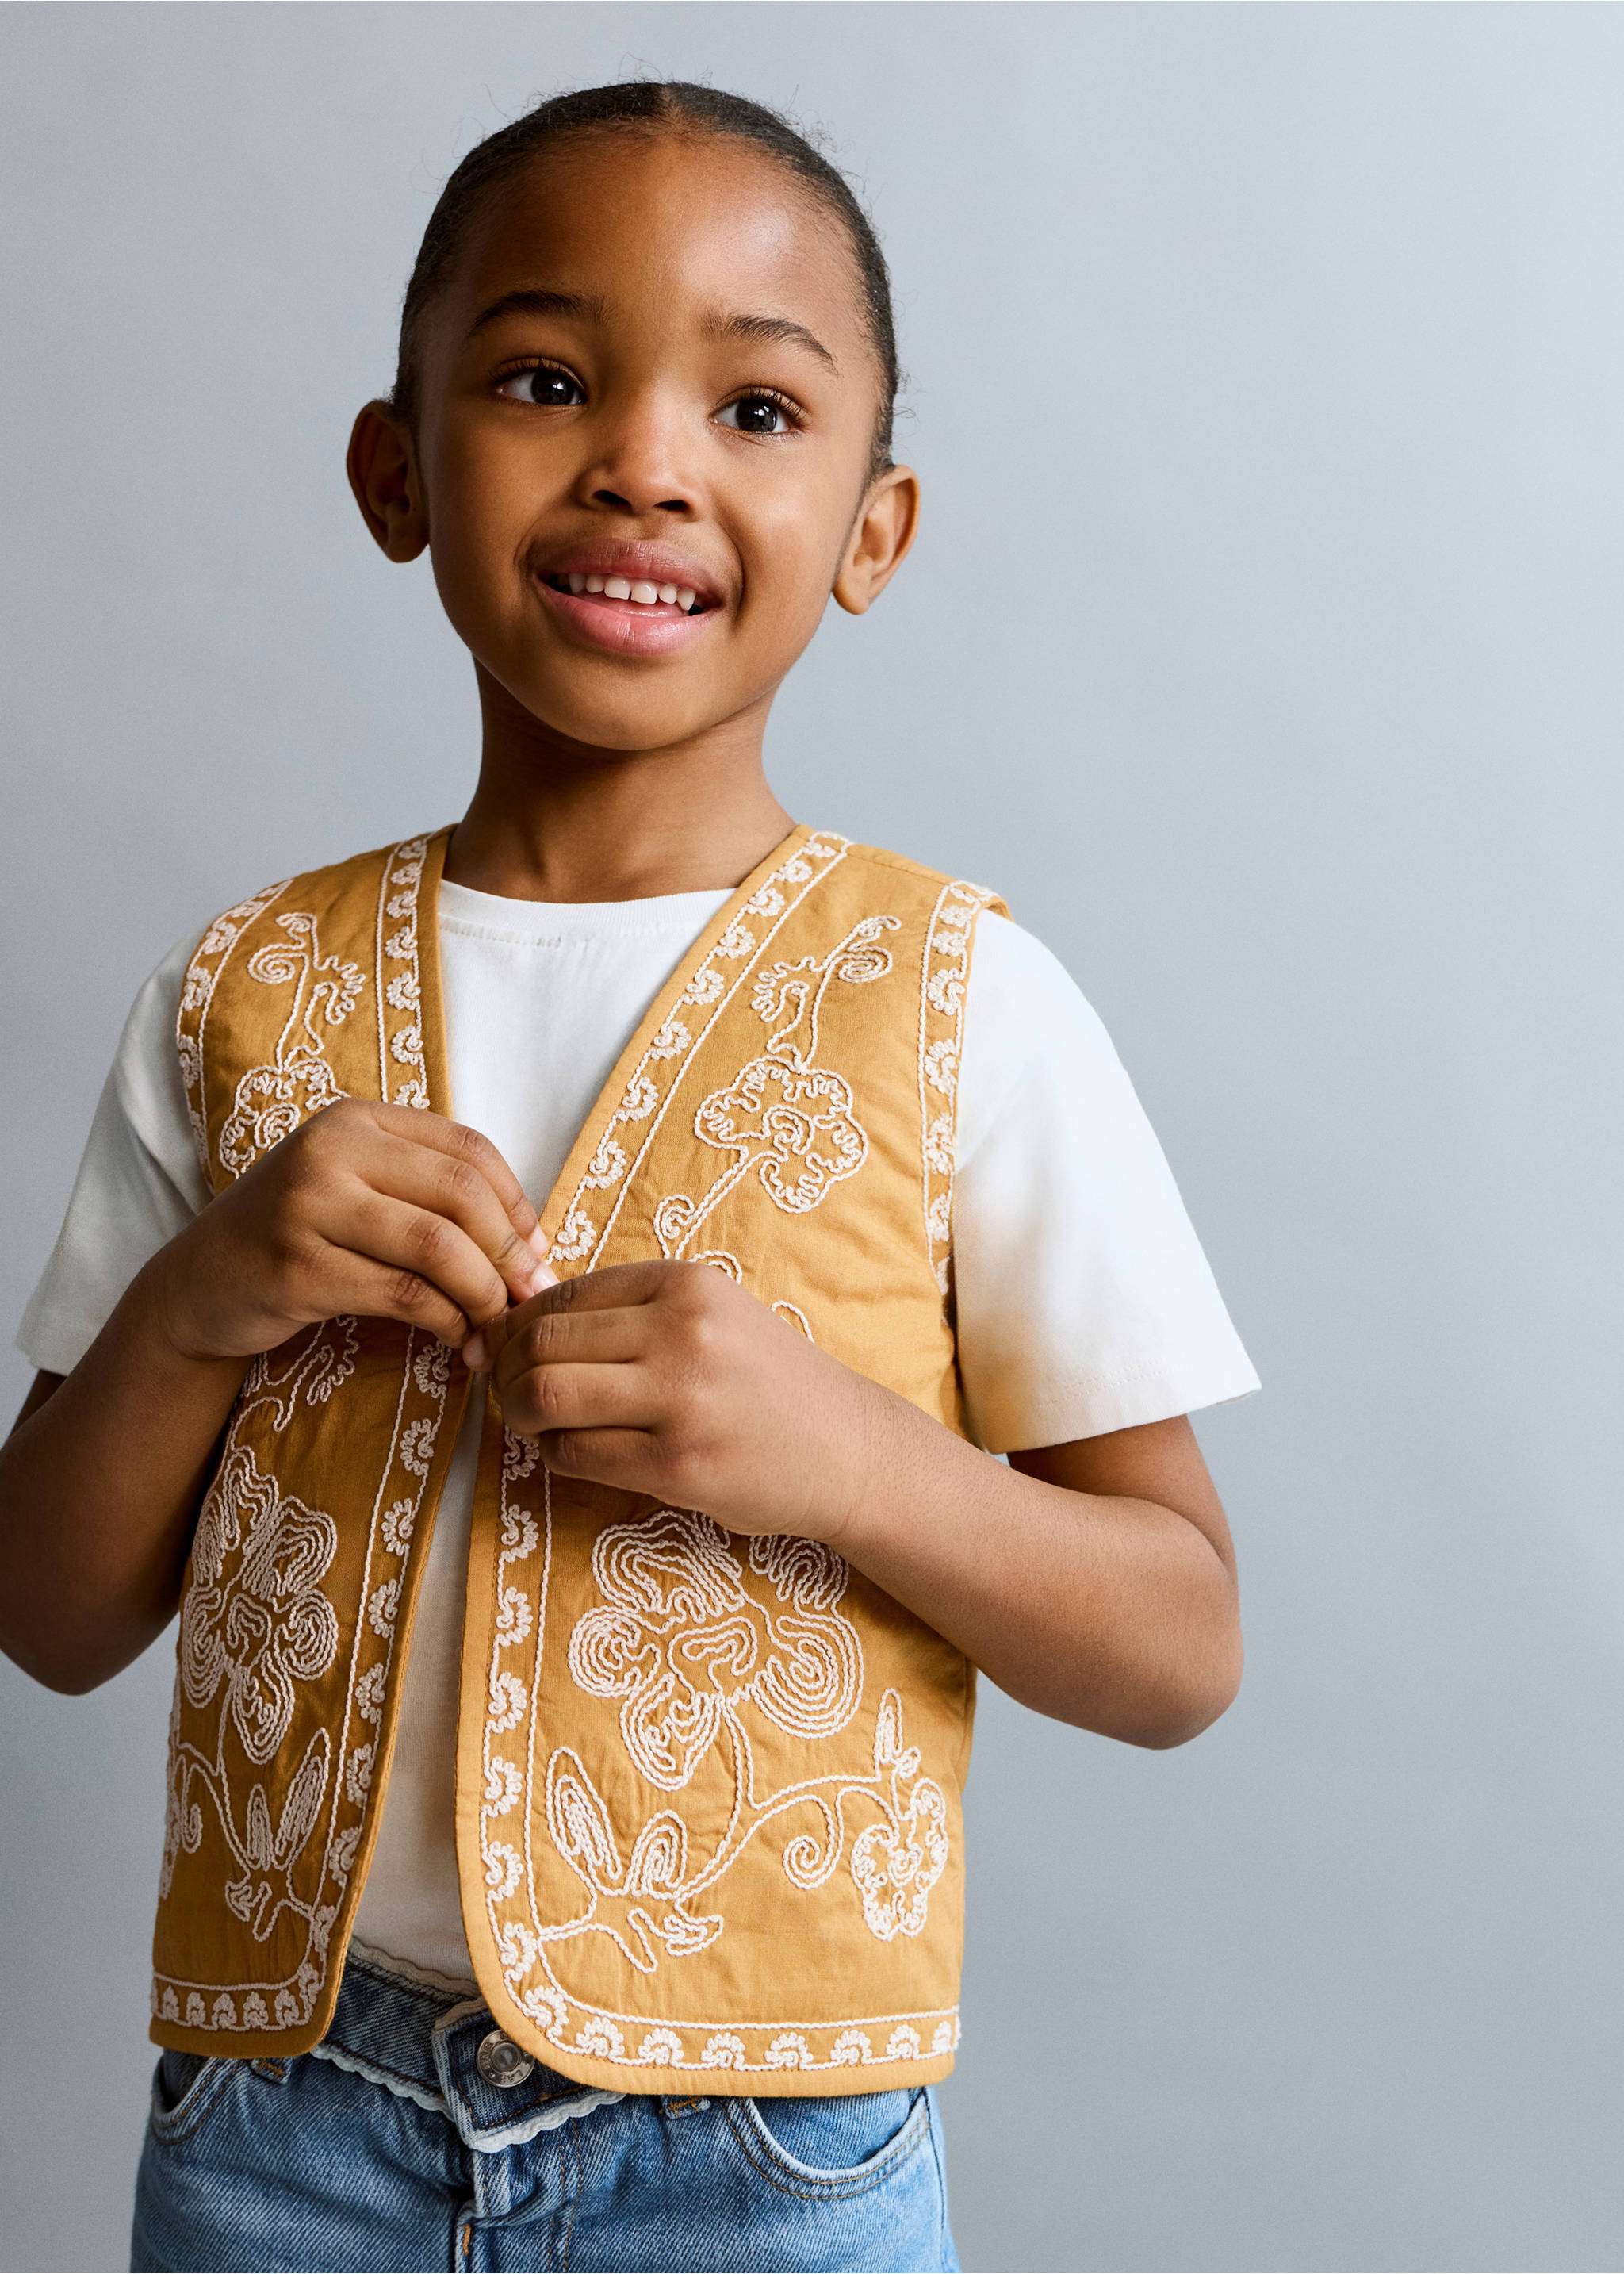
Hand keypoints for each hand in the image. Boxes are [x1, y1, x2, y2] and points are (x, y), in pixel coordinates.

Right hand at [153, 1099, 552, 1366]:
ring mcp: (306, 1206)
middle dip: (509, 1254)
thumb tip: (535, 1248)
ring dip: (483, 1295)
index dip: (516, 1206)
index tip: (535, 1256)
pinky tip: (457, 1340)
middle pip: (461, 1194)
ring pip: (437, 1246)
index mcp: (357, 1120)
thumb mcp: (359, 1194)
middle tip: (528, 1300)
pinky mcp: (296, 1268)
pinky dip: (446, 1322)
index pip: (468, 1150)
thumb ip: (431, 1200)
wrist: (197, 1287)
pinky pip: (401, 1294)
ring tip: (495, 1328)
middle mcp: (330, 1150)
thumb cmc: (298, 1240)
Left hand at [479, 1260, 891, 1540]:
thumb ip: (630, 1311)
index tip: (509, 1350)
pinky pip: (574, 1453)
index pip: (560, 1293)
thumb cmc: (766, 1383)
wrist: (846, 1449)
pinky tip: (575, 1452)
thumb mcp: (711, 1317)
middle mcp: (683, 1331)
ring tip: (533, 1422)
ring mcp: (681, 1398)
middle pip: (540, 1343)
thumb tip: (521, 1316)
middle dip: (504, 1371)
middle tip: (507, 1391)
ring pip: (545, 1395)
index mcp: (686, 1284)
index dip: (516, 1326)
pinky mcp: (678, 1463)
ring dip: (520, 1414)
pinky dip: (555, 1454)